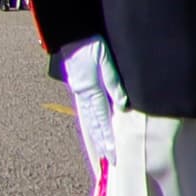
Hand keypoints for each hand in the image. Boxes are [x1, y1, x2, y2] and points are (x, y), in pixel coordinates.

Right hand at [57, 39, 118, 168]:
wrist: (72, 34)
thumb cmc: (91, 45)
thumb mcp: (105, 60)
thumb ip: (114, 82)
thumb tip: (123, 105)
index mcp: (89, 90)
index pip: (101, 119)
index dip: (107, 137)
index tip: (113, 153)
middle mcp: (83, 95)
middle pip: (93, 124)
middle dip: (102, 143)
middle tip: (110, 161)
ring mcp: (80, 93)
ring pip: (88, 120)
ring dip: (96, 137)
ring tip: (102, 153)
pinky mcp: (80, 88)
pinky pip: (87, 111)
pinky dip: (92, 124)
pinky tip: (96, 131)